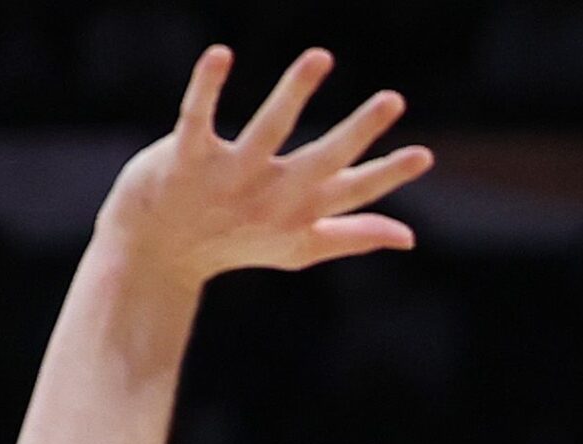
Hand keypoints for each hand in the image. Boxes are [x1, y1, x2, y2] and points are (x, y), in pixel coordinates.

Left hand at [95, 46, 433, 284]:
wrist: (158, 250)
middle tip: (393, 99)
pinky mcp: (186, 158)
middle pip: (322, 161)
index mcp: (300, 212)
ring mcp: (229, 177)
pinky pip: (197, 117)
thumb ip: (354, 236)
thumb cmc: (236, 242)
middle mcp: (270, 196)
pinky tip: (221, 54)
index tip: (424, 154)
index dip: (389, 175)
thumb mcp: (300, 246)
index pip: (354, 193)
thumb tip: (409, 237)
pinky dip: (207, 86)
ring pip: (266, 131)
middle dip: (358, 131)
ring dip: (293, 93)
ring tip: (321, 56)